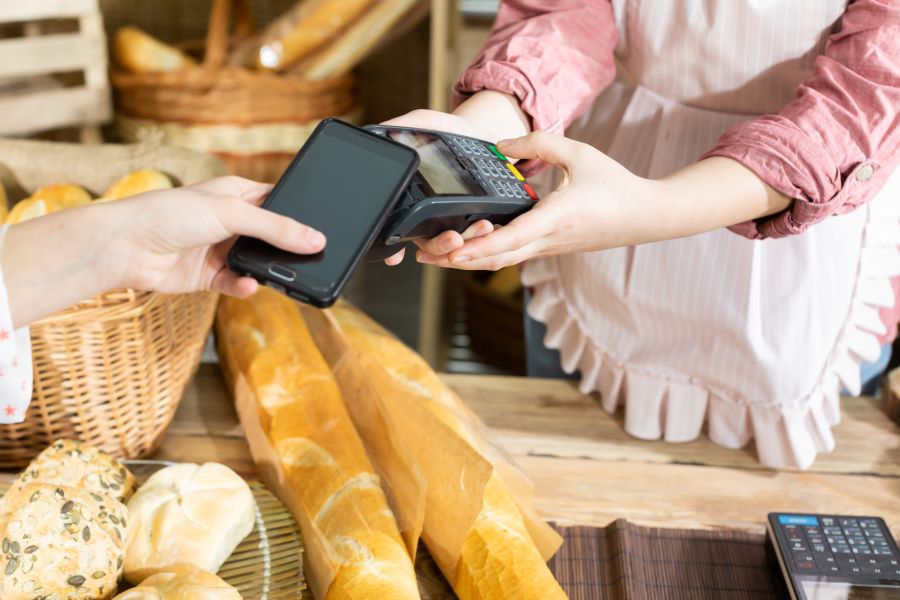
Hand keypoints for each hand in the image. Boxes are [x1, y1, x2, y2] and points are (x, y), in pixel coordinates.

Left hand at [108, 176, 324, 296]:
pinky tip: (247, 285)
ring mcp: (222, 249)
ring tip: (284, 277)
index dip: (301, 214)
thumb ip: (276, 228)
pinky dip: (246, 286)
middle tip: (312, 259)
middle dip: (289, 249)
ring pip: (259, 263)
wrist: (126, 247)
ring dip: (269, 270)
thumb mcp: (231, 214)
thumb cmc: (169, 214)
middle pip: (273, 237)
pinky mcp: (211, 276)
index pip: (281, 202)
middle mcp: (232, 221)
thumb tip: (316, 239)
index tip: (324, 229)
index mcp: (239, 194)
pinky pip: (239, 284)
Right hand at [379, 110, 496, 265]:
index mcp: (409, 199)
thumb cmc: (445, 131)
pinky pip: (476, 237)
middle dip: (439, 245)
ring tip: (482, 227)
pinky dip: (481, 236)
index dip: (392, 248)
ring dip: (466, 241)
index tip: (395, 256)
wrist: (478, 132)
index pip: (395, 230)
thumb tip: (374, 132)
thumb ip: (397, 127)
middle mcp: (427, 216)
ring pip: (453, 245)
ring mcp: (450, 220)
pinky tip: (488, 226)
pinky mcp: (474, 218)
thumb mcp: (419, 123)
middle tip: (453, 239)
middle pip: (426, 244)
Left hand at [415, 131, 655, 269]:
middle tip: (424, 255)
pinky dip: (485, 255)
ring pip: (501, 261)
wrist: (644, 216)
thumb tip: (501, 145)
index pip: (511, 239)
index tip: (452, 251)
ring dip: (467, 260)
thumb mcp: (579, 153)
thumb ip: (539, 143)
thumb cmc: (615, 185)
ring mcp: (547, 249)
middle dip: (457, 260)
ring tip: (435, 255)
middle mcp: (548, 240)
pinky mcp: (548, 249)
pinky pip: (511, 256)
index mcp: (556, 219)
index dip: (478, 248)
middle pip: (495, 259)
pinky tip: (466, 249)